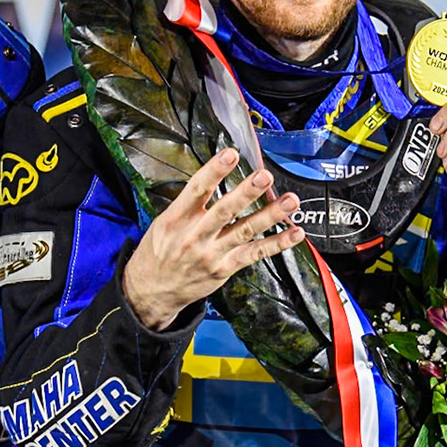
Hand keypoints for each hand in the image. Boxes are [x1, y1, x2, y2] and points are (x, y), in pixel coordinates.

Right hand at [120, 148, 304, 330]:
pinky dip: (277, 244)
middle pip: (225, 210)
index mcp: (177, 219)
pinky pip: (254, 254)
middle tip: (264, 176)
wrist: (152, 291)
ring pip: (245, 231)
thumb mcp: (162, 223)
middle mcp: (195, 236)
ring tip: (289, 201)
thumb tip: (214, 177)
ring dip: (270, 215)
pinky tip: (294, 234)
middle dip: (246, 192)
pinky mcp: (224, 269)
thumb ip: (188, 204)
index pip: (197, 189)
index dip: (214, 171)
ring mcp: (212, 254)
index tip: (231, 155)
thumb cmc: (158, 252)